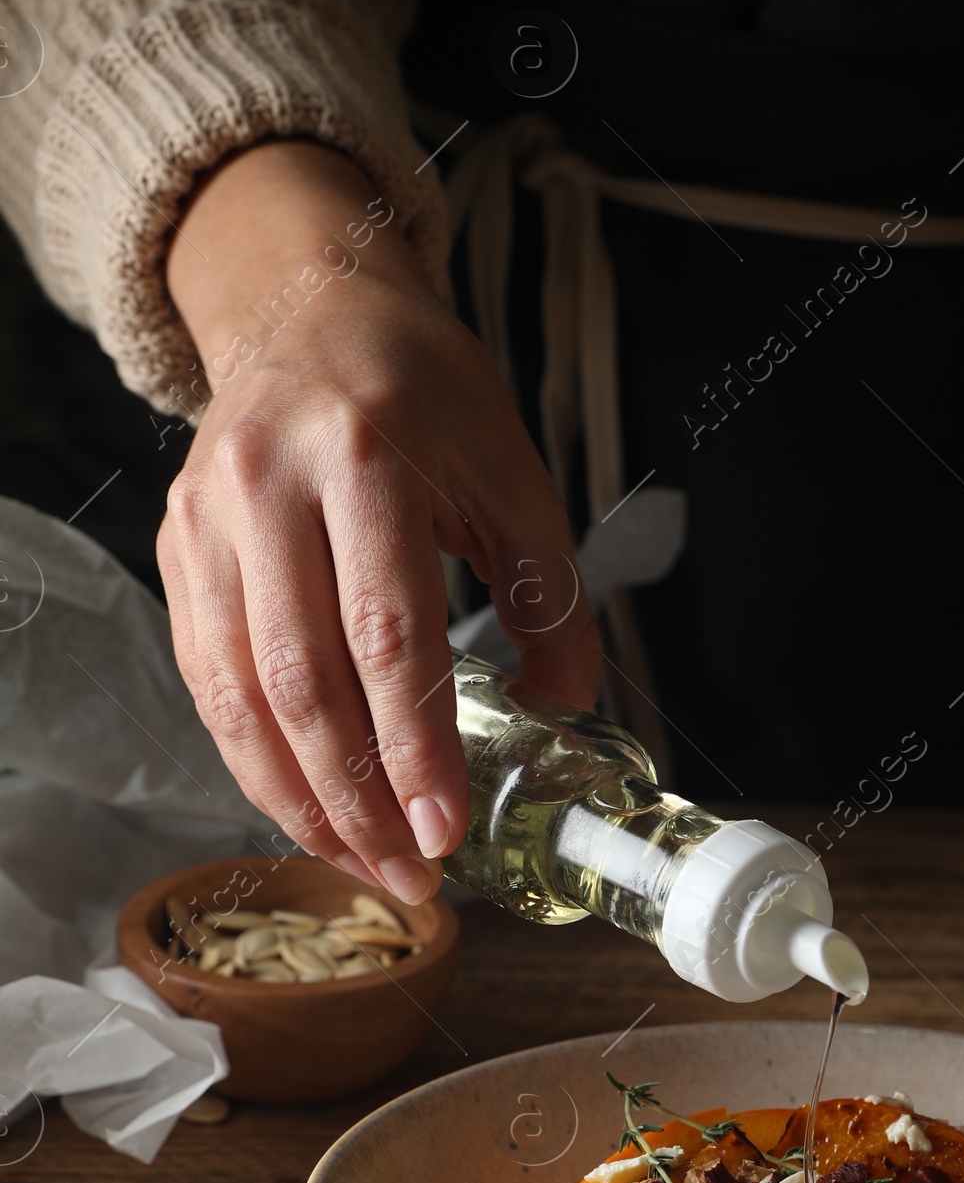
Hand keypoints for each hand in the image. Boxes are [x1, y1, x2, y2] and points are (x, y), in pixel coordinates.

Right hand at [158, 141, 599, 901]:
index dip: (415, 746)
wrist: (311, 306)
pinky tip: (305, 806)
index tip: (446, 828)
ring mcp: (207, 519)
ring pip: (238, 694)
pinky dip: (252, 756)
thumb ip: (550, 593)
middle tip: (411, 877)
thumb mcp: (513, 471)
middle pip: (303, 680)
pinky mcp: (176, 546)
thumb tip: (567, 708)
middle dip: (357, 799)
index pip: (388, 633)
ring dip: (299, 799)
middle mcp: (269, 487)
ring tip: (362, 864)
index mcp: (365, 458)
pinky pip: (205, 678)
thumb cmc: (426, 395)